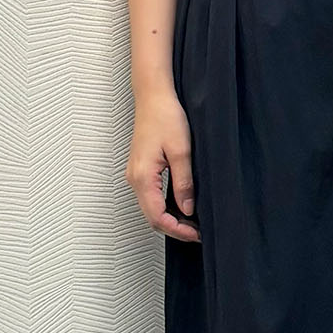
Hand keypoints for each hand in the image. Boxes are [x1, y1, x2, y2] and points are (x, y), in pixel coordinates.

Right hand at [128, 81, 200, 241]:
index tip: (196, 234)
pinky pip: (151, 198)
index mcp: (142, 177)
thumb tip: (187, 209)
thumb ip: (183, 183)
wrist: (153, 97)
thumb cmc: (165, 117)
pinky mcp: (141, 171)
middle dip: (175, 229)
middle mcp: (135, 179)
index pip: (157, 216)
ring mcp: (136, 175)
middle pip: (152, 217)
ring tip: (193, 223)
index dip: (177, 230)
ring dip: (171, 220)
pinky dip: (166, 208)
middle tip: (198, 233)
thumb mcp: (181, 151)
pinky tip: (182, 207)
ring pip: (151, 209)